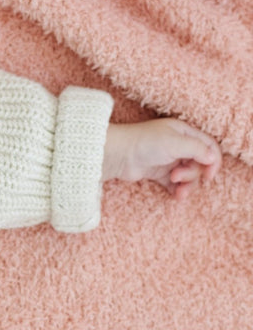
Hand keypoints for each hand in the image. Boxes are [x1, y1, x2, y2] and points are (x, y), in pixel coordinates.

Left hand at [103, 119, 221, 199]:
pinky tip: (176, 196)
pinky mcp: (158, 172)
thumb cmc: (144, 143)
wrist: (117, 154)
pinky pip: (174, 183)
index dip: (213, 161)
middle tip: (177, 176)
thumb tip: (213, 158)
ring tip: (178, 191)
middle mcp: (178, 145)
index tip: (209, 175)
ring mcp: (168, 159)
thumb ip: (197, 149)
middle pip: (199, 163)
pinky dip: (177, 190)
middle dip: (192, 174)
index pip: (208, 146)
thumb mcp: (175, 142)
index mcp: (184, 132)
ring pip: (188, 175)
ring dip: (186, 184)